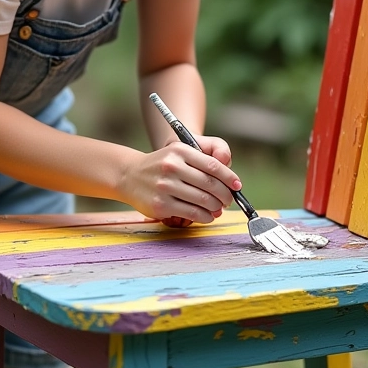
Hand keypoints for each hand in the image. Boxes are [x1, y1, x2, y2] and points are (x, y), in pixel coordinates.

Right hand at [119, 136, 239, 224]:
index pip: (212, 165)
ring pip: (203, 201)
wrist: (130, 175)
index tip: (237, 185)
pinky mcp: (161, 204)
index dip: (229, 177)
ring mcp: (165, 186)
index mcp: (180, 151)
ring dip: (216, 207)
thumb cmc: (163, 164)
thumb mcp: (180, 151)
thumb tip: (229, 175)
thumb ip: (206, 155)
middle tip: (228, 200)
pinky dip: (204, 216)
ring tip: (218, 208)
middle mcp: (172, 167)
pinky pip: (191, 213)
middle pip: (210, 184)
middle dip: (225, 195)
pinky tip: (207, 215)